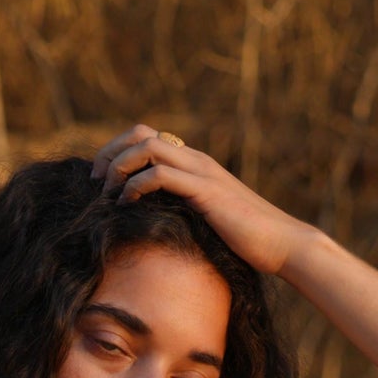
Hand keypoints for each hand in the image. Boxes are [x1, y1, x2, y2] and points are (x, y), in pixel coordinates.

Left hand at [91, 123, 304, 276]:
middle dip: (110, 153)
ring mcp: (201, 172)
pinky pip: (159, 175)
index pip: (147, 138)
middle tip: (95, 184)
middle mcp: (196, 160)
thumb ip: (184, 213)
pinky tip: (128, 205)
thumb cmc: (247, 242)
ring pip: (146, 146)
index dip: (117, 152)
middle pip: (141, 132)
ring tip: (108, 195)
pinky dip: (135, 186)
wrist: (282, 244)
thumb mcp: (207, 222)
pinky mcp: (204, 191)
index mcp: (195, 164)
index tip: (101, 182)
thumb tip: (156, 227)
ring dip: (118, 167)